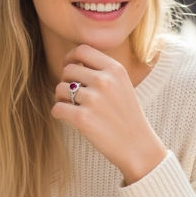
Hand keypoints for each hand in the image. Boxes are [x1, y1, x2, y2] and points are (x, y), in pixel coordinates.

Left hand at [51, 44, 165, 183]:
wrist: (138, 147)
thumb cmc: (127, 116)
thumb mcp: (123, 85)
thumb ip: (102, 71)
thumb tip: (72, 62)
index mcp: (115, 69)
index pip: (82, 50)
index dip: (70, 57)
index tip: (69, 67)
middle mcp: (104, 80)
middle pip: (67, 70)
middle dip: (66, 81)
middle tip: (73, 95)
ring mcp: (93, 99)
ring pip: (59, 89)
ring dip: (61, 98)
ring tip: (73, 108)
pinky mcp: (82, 118)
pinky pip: (56, 108)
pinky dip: (59, 113)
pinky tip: (69, 118)